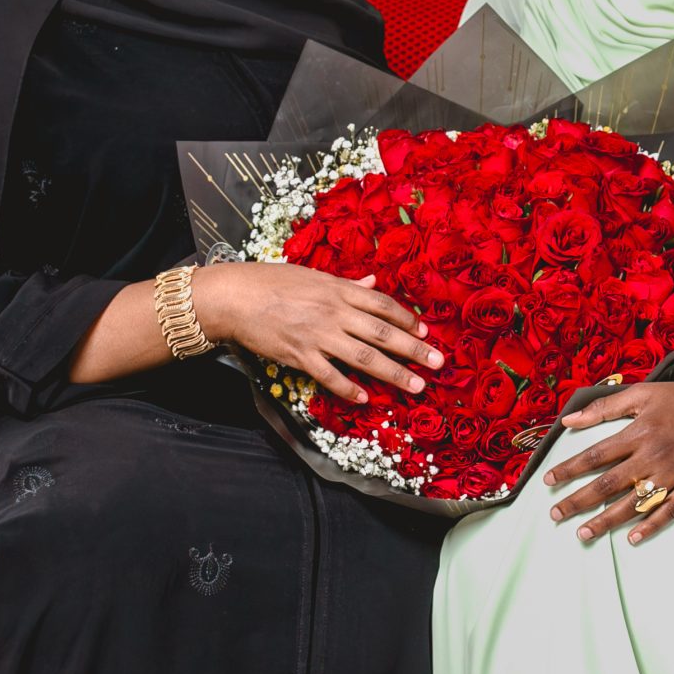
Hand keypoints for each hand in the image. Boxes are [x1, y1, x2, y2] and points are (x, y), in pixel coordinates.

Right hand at [193, 263, 442, 404]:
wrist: (236, 296)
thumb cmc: (273, 283)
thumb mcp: (313, 276)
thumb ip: (346, 285)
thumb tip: (373, 283)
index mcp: (339, 289)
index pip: (383, 305)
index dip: (408, 319)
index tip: (426, 332)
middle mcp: (334, 312)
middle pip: (383, 332)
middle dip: (414, 349)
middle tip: (438, 363)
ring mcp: (318, 335)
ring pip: (364, 357)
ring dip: (393, 373)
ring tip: (416, 385)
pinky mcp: (299, 355)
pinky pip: (330, 376)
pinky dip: (349, 388)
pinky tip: (366, 398)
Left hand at [541, 360, 673, 544]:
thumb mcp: (643, 393)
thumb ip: (604, 407)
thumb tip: (569, 420)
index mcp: (638, 432)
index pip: (595, 455)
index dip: (568, 469)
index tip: (547, 481)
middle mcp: (653, 455)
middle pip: (608, 484)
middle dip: (578, 501)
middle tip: (555, 515)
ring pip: (634, 503)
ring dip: (606, 520)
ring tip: (582, 533)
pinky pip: (669, 510)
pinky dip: (651, 526)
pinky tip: (631, 539)